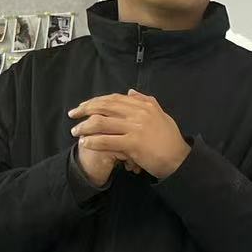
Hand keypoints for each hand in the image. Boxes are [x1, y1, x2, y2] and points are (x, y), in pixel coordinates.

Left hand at [69, 91, 191, 177]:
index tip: (83, 106)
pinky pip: (106, 140)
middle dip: (85, 109)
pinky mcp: (132, 143)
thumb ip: (146, 101)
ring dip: (84, 126)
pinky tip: (85, 142)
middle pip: (104, 107)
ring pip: (102, 122)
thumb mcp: (160, 115)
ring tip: (75, 131)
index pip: (113, 99)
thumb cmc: (170, 139)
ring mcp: (135, 128)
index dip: (95, 101)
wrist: (179, 159)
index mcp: (144, 105)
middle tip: (73, 114)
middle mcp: (138, 113)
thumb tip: (130, 92)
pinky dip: (93, 141)